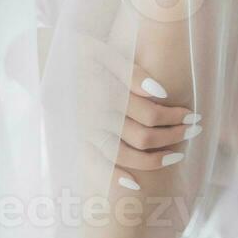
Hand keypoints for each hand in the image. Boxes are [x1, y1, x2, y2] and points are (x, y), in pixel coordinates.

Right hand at [76, 31, 201, 192]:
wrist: (43, 61)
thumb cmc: (79, 53)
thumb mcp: (104, 52)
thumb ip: (131, 72)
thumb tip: (160, 93)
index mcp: (107, 93)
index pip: (153, 113)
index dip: (176, 116)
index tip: (194, 115)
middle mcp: (96, 117)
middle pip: (145, 137)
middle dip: (174, 136)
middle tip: (195, 131)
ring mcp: (85, 133)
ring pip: (127, 155)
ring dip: (156, 160)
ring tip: (177, 155)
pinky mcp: (76, 141)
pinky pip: (96, 166)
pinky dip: (115, 178)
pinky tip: (135, 185)